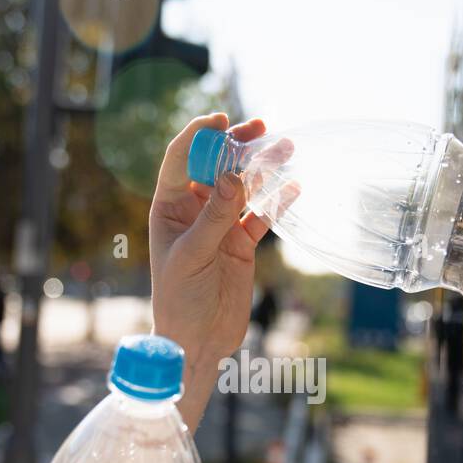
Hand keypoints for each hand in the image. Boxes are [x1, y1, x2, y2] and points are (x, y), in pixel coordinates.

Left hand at [149, 113, 275, 430]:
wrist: (197, 341)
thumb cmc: (180, 299)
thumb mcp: (192, 255)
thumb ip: (214, 216)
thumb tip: (233, 176)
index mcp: (169, 207)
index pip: (181, 159)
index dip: (198, 136)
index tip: (220, 121)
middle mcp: (194, 210)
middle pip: (216, 166)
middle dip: (237, 145)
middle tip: (261, 126)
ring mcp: (219, 225)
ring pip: (243, 187)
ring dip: (263, 168)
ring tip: (285, 148)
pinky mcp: (241, 243)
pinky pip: (261, 215)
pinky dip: (276, 202)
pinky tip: (293, 187)